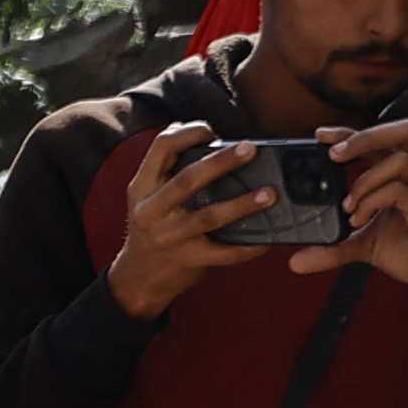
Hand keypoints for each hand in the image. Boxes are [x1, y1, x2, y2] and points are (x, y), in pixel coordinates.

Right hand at [101, 123, 279, 323]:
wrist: (137, 277)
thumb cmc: (152, 227)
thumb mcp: (147, 195)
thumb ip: (169, 169)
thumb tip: (207, 135)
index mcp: (142, 187)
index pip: (161, 147)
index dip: (189, 133)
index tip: (213, 131)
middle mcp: (152, 210)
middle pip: (188, 179)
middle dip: (221, 162)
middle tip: (251, 149)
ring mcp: (169, 237)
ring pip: (209, 216)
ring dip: (242, 204)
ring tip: (270, 194)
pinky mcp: (187, 260)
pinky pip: (223, 253)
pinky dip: (248, 247)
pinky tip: (268, 240)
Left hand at [301, 118, 407, 295]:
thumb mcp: (367, 244)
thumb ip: (334, 246)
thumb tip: (295, 261)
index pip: (386, 137)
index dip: (353, 131)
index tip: (320, 135)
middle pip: (405, 130)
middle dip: (365, 137)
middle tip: (333, 156)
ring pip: (403, 160)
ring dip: (365, 180)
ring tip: (346, 206)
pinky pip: (404, 192)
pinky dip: (374, 201)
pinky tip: (359, 219)